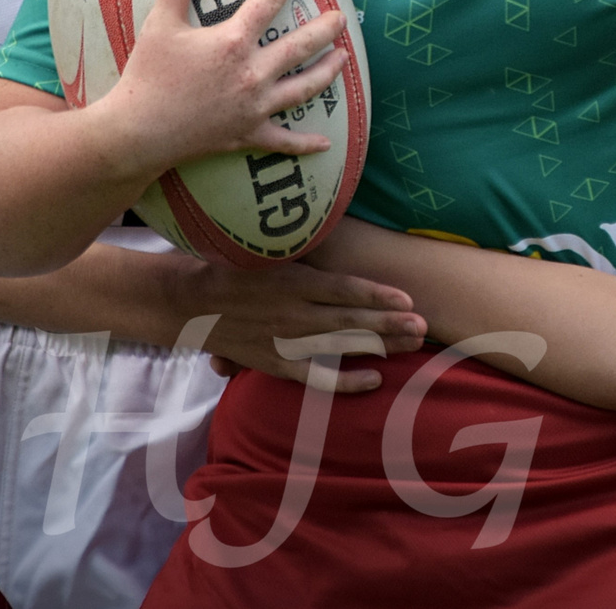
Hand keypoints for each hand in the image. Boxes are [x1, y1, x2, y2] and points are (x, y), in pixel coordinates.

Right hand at [101, 0, 346, 176]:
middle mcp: (252, 73)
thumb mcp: (159, 23)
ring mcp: (255, 106)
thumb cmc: (148, 75)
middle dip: (325, 29)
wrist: (139, 131)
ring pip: (303, 88)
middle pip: (300, 46)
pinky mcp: (249, 134)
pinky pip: (284, 140)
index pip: (267, 2)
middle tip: (342, 17)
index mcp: (233, 41)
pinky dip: (306, 144)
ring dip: (327, 72)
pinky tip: (326, 142)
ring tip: (343, 58)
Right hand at [177, 258, 427, 393]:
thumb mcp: (268, 250)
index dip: (376, 295)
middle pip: (350, 321)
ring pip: (340, 347)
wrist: (191, 303)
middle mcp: (292, 312)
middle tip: (423, 326)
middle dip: (389, 324)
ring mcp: (286, 341)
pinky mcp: (277, 363)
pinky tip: (375, 380)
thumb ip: (304, 251)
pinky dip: (345, 382)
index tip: (407, 299)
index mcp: (292, 280)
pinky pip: (316, 378)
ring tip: (412, 345)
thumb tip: (337, 234)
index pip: (343, 289)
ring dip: (378, 346)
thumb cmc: (234, 267)